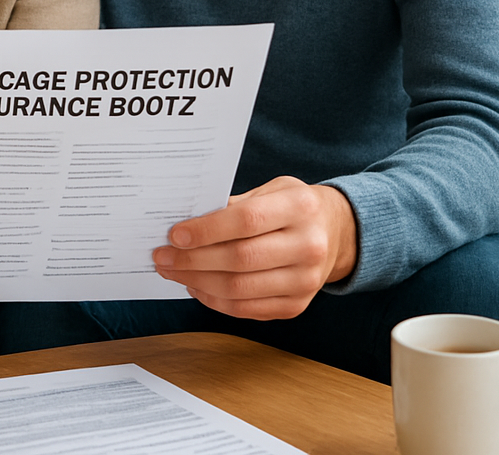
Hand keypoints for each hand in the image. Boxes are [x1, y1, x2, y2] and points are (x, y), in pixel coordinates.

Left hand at [153, 176, 357, 320]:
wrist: (336, 232)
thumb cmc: (293, 206)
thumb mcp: (272, 189)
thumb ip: (234, 204)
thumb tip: (185, 222)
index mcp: (300, 207)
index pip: (246, 221)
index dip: (207, 230)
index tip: (175, 235)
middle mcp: (308, 246)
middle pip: (240, 259)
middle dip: (193, 260)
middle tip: (162, 256)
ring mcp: (305, 281)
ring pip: (240, 289)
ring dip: (197, 282)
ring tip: (172, 271)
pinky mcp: (297, 306)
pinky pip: (247, 309)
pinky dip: (215, 300)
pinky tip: (196, 286)